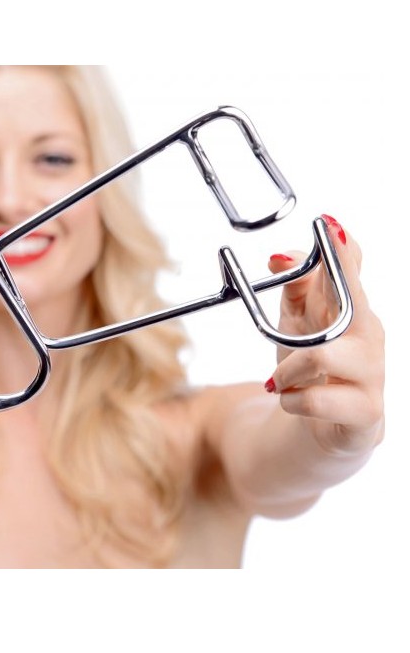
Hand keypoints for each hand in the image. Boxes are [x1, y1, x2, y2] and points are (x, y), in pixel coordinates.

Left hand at [265, 215, 384, 455]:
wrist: (317, 428)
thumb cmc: (310, 366)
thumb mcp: (295, 322)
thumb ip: (293, 288)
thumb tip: (281, 257)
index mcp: (351, 309)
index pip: (353, 270)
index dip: (341, 250)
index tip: (327, 224)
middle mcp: (368, 337)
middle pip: (353, 304)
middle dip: (320, 299)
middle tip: (290, 313)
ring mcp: (372, 376)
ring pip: (321, 356)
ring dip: (287, 368)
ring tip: (281, 379)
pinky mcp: (364, 414)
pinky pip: (314, 400)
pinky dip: (290, 399)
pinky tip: (291, 400)